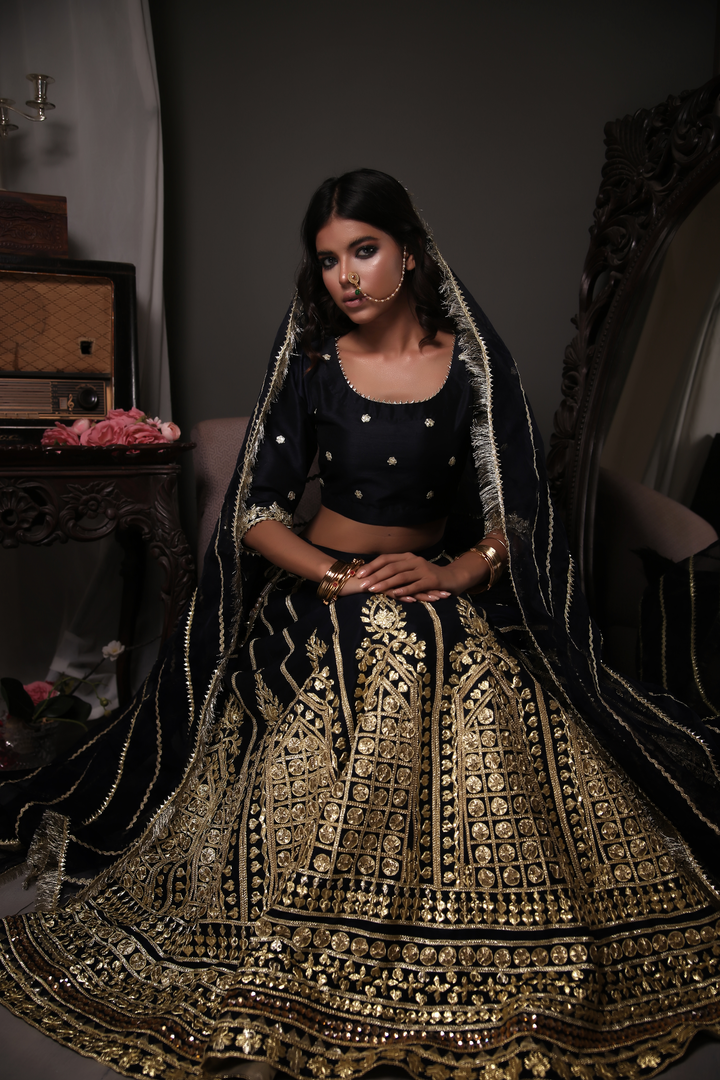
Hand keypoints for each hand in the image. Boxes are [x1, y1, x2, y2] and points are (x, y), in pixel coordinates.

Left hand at [342, 551, 488, 601]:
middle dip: (375, 575)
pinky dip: (405, 590)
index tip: (359, 573)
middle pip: (391, 567)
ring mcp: (423, 570)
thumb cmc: (429, 578)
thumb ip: (397, 573)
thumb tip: (375, 577)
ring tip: (373, 589)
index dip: (372, 566)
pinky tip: (395, 594)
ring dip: (386, 583)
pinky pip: (416, 585)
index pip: (386, 559)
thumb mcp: (412, 572)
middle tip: (362, 584)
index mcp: (407, 557)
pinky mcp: (432, 580)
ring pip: (401, 576)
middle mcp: (414, 561)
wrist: (454, 578)